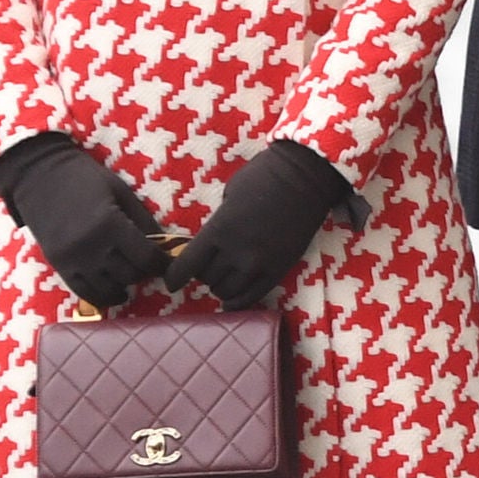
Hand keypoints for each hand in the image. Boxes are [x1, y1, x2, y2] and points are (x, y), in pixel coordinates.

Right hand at [0, 133, 172, 311]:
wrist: (38, 175)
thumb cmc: (85, 178)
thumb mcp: (121, 192)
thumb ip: (144, 221)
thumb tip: (166, 246)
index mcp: (110, 224)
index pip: (146, 258)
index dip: (162, 264)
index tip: (167, 262)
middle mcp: (91, 246)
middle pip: (130, 275)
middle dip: (144, 271)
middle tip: (147, 262)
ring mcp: (73, 260)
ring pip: (110, 288)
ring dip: (125, 283)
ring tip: (129, 272)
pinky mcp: (59, 266)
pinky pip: (85, 293)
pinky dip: (104, 296)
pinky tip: (116, 291)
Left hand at [169, 141, 349, 310]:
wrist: (306, 176)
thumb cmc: (263, 175)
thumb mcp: (229, 195)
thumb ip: (219, 223)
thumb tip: (213, 243)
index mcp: (219, 229)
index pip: (187, 265)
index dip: (175, 277)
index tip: (172, 282)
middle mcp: (237, 252)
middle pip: (207, 279)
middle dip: (203, 274)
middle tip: (207, 267)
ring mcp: (260, 263)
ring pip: (228, 291)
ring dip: (221, 287)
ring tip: (224, 278)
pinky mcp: (280, 269)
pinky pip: (253, 296)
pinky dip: (238, 302)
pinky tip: (231, 302)